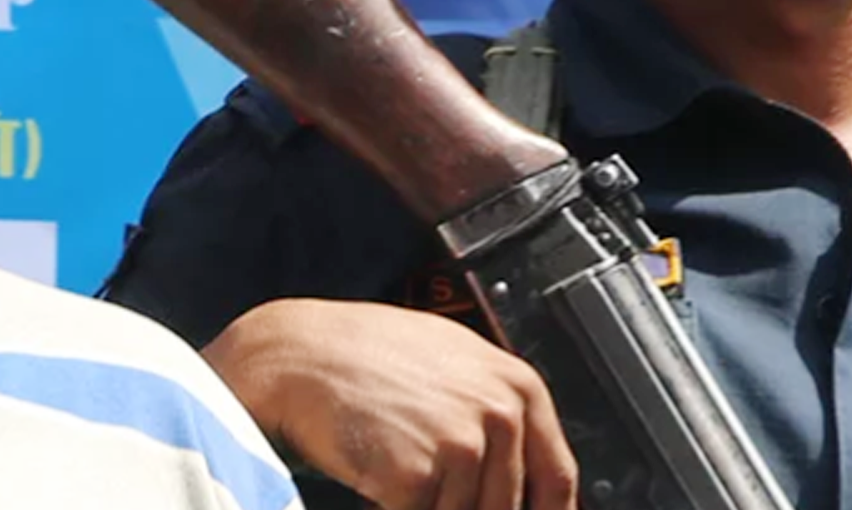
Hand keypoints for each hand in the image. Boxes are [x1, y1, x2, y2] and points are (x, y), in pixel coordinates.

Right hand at [202, 298, 577, 509]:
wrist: (295, 356)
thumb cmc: (363, 356)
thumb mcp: (451, 364)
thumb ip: (495, 413)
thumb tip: (528, 483)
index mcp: (517, 386)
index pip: (556, 479)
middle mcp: (500, 413)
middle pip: (506, 508)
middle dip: (464, 506)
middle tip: (427, 487)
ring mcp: (461, 444)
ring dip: (427, 504)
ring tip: (391, 465)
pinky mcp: (418, 476)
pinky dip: (391, 506)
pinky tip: (374, 476)